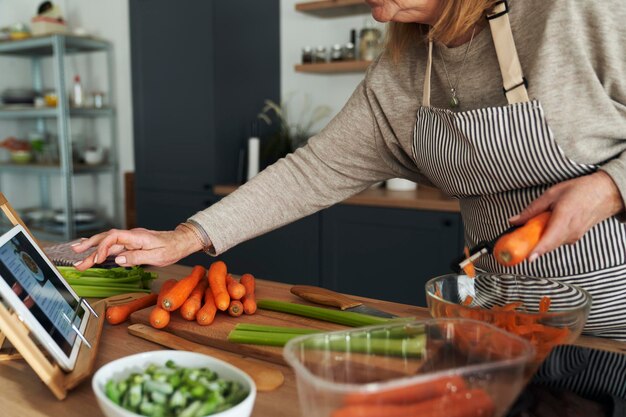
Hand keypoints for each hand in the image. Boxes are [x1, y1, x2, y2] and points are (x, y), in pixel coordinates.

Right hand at [71, 226, 203, 269]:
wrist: (180, 241)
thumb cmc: (172, 248)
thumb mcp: (158, 256)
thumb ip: (138, 257)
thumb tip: (120, 260)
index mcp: (137, 237)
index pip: (114, 238)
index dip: (103, 248)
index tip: (98, 259)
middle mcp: (131, 236)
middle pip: (106, 239)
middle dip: (90, 246)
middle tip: (76, 256)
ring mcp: (130, 239)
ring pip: (108, 243)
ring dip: (93, 248)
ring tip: (77, 253)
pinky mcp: (131, 244)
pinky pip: (114, 246)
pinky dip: (102, 249)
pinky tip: (94, 252)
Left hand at [509, 171, 624, 261]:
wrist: (604, 194)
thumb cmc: (580, 191)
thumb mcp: (551, 194)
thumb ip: (532, 209)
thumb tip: (514, 221)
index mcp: (564, 217)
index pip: (551, 238)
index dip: (539, 249)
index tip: (529, 257)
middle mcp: (571, 230)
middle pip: (548, 245)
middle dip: (531, 247)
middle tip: (516, 246)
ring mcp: (574, 236)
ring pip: (551, 244)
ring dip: (538, 241)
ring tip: (531, 230)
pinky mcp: (574, 238)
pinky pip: (556, 242)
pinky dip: (547, 238)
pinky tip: (544, 228)